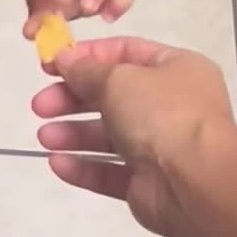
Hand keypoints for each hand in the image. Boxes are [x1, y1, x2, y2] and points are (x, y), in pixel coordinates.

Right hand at [32, 37, 235, 235]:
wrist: (197, 183)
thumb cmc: (162, 115)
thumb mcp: (119, 79)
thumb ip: (86, 70)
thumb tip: (64, 59)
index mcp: (176, 70)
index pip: (126, 53)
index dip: (86, 57)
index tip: (51, 65)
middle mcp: (171, 106)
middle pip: (112, 96)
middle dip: (72, 99)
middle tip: (40, 106)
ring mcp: (160, 147)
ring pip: (108, 136)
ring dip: (73, 134)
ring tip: (44, 138)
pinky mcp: (147, 184)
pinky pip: (110, 172)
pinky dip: (83, 167)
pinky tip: (57, 163)